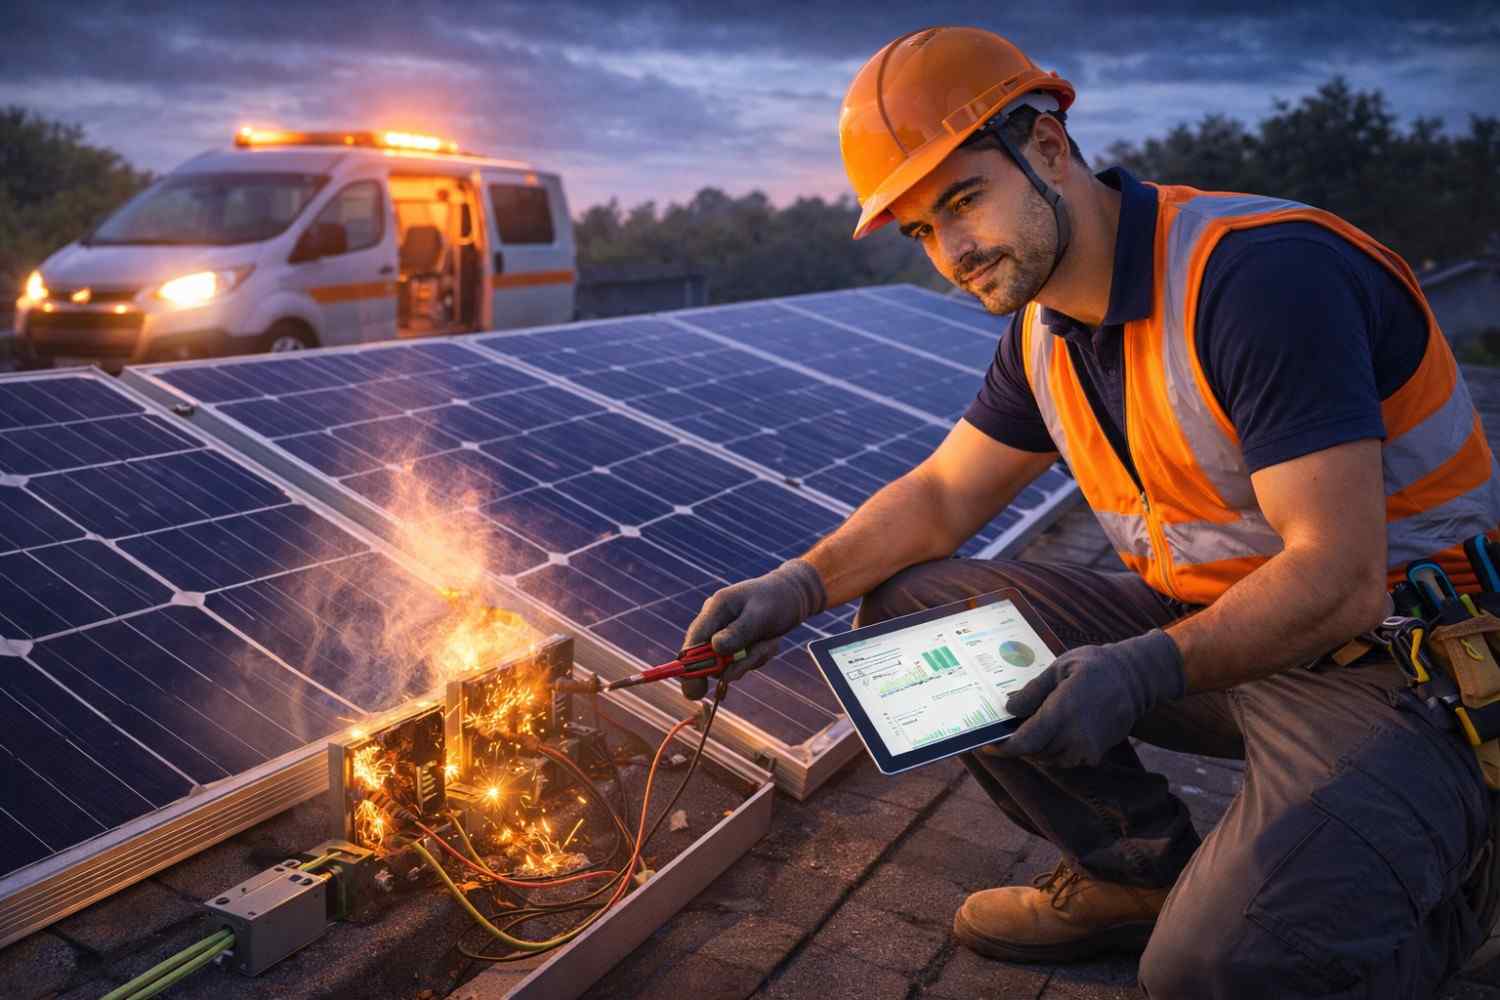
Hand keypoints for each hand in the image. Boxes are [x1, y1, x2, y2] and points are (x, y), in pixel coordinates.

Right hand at [679, 559, 826, 698]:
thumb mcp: (760, 615)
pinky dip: (755, 657)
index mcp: (714, 609)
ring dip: (751, 659)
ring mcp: (721, 636)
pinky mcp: (732, 646)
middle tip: (760, 650)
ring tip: (768, 641)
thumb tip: (715, 648)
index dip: (690, 668)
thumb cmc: (776, 600)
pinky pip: (739, 664)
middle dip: (736, 663)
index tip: (696, 690)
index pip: (693, 642)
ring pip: (727, 666)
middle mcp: (713, 624)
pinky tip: (767, 642)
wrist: (791, 597)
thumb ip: (738, 632)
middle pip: (707, 660)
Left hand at [991, 629, 1185, 767]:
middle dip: (1018, 744)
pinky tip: (1052, 730)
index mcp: (1063, 712)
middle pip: (1034, 752)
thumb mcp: (1059, 668)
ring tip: (1030, 727)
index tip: (987, 746)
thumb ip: (1032, 691)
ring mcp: (1087, 749)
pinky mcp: (1096, 754)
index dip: (1003, 749)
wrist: (1136, 678)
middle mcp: (1075, 736)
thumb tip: (1009, 709)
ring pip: (1049, 758)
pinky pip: (1065, 759)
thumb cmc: (1095, 666)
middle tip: (1006, 730)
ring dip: (1036, 747)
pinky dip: (1054, 749)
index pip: (1025, 742)